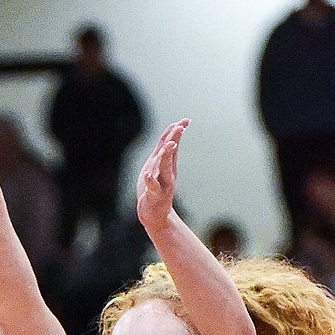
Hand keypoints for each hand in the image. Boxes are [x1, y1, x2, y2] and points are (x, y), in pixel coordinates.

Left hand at [136, 119, 188, 235]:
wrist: (155, 214)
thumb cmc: (156, 188)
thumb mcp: (161, 166)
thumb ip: (165, 150)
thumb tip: (174, 133)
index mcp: (168, 164)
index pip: (172, 144)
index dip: (177, 131)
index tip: (186, 120)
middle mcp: (167, 172)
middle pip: (170, 153)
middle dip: (174, 140)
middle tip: (180, 127)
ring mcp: (162, 184)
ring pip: (163, 168)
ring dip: (166, 157)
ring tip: (169, 146)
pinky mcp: (154, 195)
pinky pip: (152, 187)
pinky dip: (150, 180)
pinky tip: (148, 174)